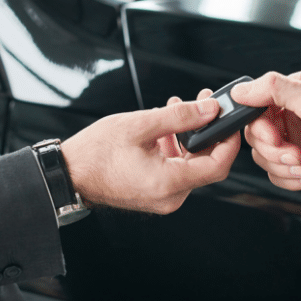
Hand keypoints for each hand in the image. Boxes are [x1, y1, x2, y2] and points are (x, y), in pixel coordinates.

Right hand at [61, 93, 240, 213]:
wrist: (68, 174)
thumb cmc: (95, 153)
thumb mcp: (139, 125)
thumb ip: (179, 117)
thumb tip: (209, 110)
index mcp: (167, 183)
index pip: (217, 166)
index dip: (229, 142)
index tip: (232, 120)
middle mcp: (169, 196)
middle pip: (206, 165)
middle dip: (208, 132)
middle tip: (204, 103)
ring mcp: (162, 197)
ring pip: (190, 165)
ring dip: (190, 136)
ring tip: (179, 108)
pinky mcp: (154, 193)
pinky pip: (175, 170)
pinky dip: (176, 148)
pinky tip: (166, 126)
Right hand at [230, 71, 300, 195]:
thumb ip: (275, 89)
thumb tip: (241, 89)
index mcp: (293, 93)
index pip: (255, 108)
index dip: (259, 127)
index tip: (274, 137)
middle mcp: (292, 116)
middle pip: (256, 137)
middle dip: (274, 151)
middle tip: (296, 154)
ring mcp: (296, 142)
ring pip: (264, 159)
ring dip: (284, 167)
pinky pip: (278, 176)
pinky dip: (292, 180)